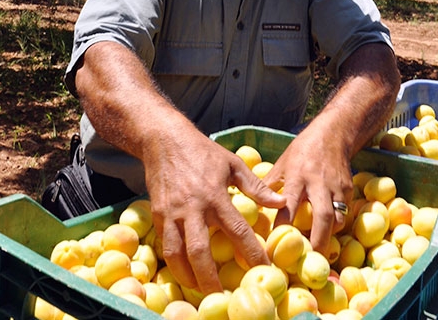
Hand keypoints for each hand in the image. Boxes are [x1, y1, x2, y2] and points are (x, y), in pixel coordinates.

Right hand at [144, 130, 285, 294]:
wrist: (164, 140)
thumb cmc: (203, 152)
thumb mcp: (233, 163)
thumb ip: (256, 186)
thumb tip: (280, 202)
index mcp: (216, 196)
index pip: (238, 231)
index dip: (252, 253)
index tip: (264, 270)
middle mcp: (193, 208)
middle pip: (201, 252)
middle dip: (211, 279)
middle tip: (222, 296)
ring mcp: (172, 213)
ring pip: (178, 253)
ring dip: (188, 277)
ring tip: (200, 291)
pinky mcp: (157, 214)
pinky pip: (164, 244)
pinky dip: (173, 262)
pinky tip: (183, 272)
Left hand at [263, 126, 350, 254]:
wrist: (333, 134)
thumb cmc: (301, 151)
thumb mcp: (281, 164)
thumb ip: (268, 186)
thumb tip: (248, 206)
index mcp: (296, 176)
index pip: (288, 205)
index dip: (282, 226)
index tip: (273, 246)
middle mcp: (318, 183)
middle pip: (322, 217)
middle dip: (317, 241)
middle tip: (309, 261)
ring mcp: (336, 187)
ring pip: (337, 218)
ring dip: (329, 237)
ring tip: (317, 253)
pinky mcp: (349, 190)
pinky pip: (343, 213)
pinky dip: (336, 226)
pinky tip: (327, 234)